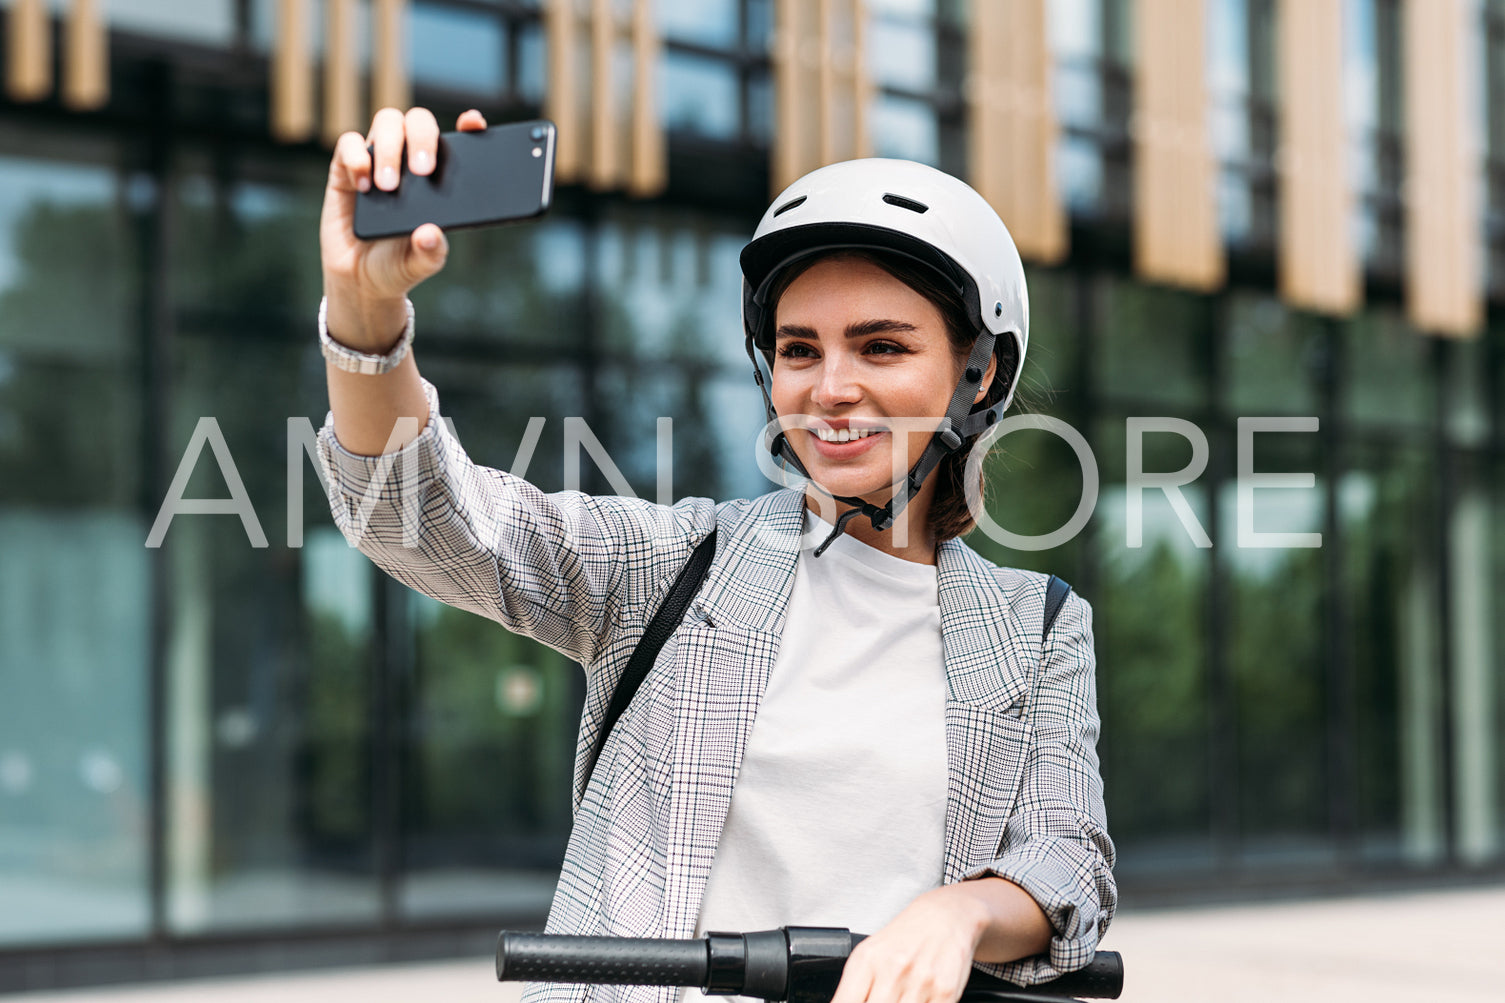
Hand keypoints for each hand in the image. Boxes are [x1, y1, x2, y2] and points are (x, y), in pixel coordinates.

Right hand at [319, 106, 486, 349]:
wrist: (360, 280)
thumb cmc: (398, 265)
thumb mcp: (421, 265)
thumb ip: (431, 252)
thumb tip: (431, 233)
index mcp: (438, 177)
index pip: (456, 141)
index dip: (468, 125)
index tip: (473, 123)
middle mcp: (409, 160)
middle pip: (419, 121)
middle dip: (423, 138)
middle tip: (423, 170)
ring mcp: (378, 160)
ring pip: (387, 122)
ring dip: (390, 149)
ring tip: (389, 187)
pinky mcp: (345, 169)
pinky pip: (348, 144)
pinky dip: (356, 157)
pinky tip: (363, 185)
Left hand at [828, 886, 985, 1002]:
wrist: (944, 916)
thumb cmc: (904, 938)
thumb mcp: (869, 955)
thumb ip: (852, 989)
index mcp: (866, 960)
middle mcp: (892, 969)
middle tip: (882, 997)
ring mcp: (919, 981)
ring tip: (898, 996)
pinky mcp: (945, 992)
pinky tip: (918, 998)